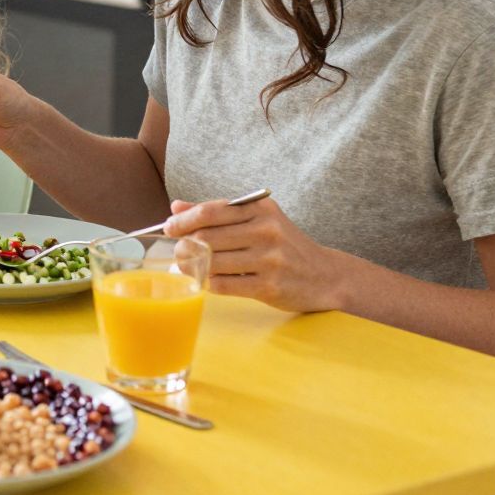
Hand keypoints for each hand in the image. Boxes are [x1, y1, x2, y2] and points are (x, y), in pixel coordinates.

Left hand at [165, 194, 345, 312]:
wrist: (325, 276)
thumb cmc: (284, 246)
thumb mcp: (258, 220)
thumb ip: (218, 212)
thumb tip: (176, 207)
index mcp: (261, 210)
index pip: (211, 211)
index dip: (184, 221)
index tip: (169, 228)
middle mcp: (267, 231)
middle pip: (207, 238)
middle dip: (185, 245)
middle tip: (178, 251)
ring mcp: (269, 260)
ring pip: (212, 262)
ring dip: (192, 266)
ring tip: (187, 266)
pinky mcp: (269, 286)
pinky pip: (224, 285)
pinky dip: (208, 283)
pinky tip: (205, 280)